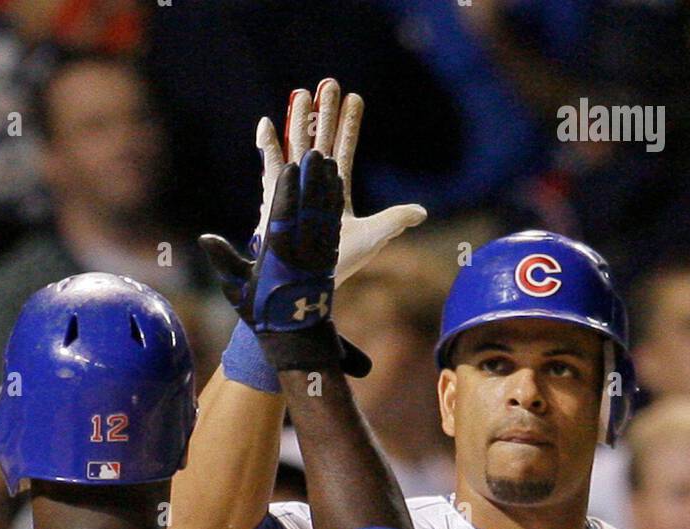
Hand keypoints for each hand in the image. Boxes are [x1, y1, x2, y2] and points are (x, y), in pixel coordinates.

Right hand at [202, 150, 362, 373]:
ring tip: (326, 161)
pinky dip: (332, 204)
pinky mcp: (328, 261)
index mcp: (277, 259)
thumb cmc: (262, 313)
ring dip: (325, 187)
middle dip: (311, 181)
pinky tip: (334, 186)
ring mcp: (317, 257)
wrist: (295, 339)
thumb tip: (205, 238)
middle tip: (314, 153)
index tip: (291, 166)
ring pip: (323, 215)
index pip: (283, 218)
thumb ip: (224, 261)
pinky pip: (331, 226)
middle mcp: (300, 256)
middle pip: (307, 210)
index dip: (288, 191)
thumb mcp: (238, 290)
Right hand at [254, 78, 425, 286]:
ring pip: (296, 148)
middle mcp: (314, 188)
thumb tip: (422, 212)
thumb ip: (394, 221)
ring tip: (300, 94)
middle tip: (327, 83)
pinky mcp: (274, 200)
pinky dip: (268, 146)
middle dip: (324, 113)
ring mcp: (293, 192)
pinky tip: (266, 123)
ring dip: (298, 122)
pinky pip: (270, 167)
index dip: (349, 125)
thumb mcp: (372, 238)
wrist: (308, 284)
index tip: (354, 98)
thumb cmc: (338, 265)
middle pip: (319, 142)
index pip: (344, 151)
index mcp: (335, 193)